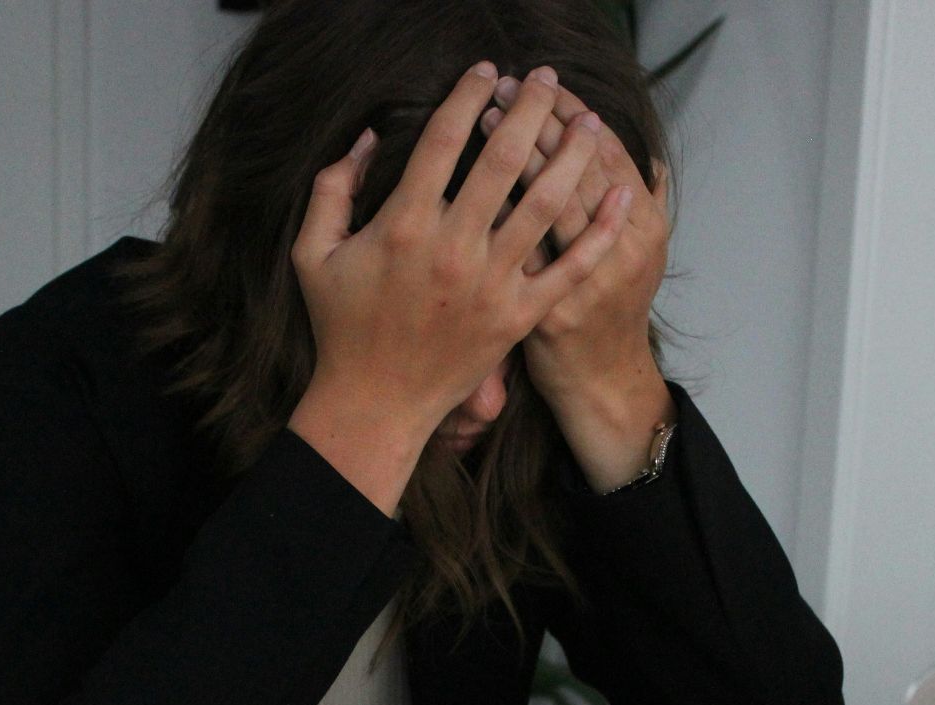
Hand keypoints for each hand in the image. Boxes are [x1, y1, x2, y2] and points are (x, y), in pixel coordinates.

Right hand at [289, 62, 634, 513]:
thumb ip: (332, 188)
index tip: (487, 71)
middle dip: (530, 109)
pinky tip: (622, 195)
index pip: (444, 139)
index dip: (468, 96)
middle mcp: (454, 248)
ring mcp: (492, 284)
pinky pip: (570, 267)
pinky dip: (602, 231)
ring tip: (590, 122)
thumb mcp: (312, 252)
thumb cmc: (341, 327)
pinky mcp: (519, 316)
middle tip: (546, 78)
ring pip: (545, 204)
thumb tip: (366, 138)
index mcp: (403, 224)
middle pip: (504, 159)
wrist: (374, 403)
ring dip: (572, 155)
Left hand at [484, 80, 676, 490]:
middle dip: (539, 120)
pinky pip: (514, 249)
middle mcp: (622, 251)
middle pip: (576, 167)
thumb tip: (647, 156)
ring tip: (484, 118)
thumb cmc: (611, 308)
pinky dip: (494, 212)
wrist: (599, 381)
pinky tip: (467, 180)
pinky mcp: (541, 310)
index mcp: (646, 228)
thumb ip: (643, 203)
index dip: (574, 112)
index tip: (544, 84)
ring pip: (546, 201)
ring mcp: (582, 283)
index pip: (608, 151)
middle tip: (506, 87)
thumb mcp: (642, 253)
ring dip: (512, 154)